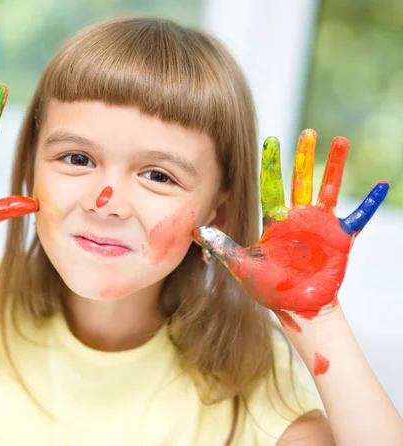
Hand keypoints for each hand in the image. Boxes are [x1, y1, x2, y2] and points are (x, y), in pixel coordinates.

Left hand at [193, 129, 387, 324]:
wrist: (296, 306)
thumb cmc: (269, 287)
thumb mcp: (242, 266)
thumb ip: (223, 247)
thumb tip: (197, 232)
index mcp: (275, 221)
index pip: (271, 186)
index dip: (271, 165)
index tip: (270, 140)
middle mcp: (298, 217)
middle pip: (301, 180)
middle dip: (303, 156)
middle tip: (306, 131)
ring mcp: (321, 225)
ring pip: (328, 189)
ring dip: (335, 166)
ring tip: (339, 140)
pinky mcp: (340, 238)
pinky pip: (358, 217)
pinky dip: (369, 203)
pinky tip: (380, 185)